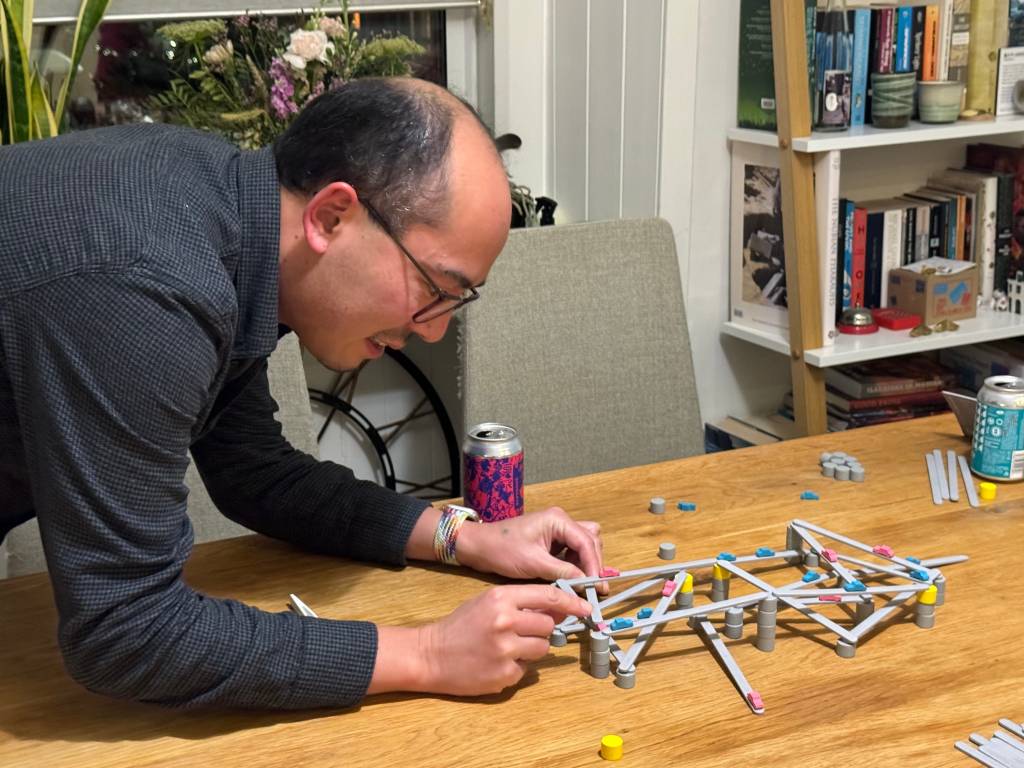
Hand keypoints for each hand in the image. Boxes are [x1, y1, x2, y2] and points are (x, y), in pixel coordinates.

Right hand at [416, 585, 590, 695]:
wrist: (430, 654)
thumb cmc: (460, 625)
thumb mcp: (488, 602)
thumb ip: (521, 602)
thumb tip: (558, 607)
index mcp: (501, 598)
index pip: (548, 596)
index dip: (571, 602)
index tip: (586, 608)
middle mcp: (505, 622)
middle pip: (549, 625)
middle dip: (542, 629)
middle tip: (524, 631)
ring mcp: (506, 650)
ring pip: (542, 648)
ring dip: (532, 648)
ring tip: (507, 647)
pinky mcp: (504, 674)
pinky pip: (527, 670)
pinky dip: (516, 666)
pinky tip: (495, 662)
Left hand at [456, 507, 603, 585]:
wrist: (480, 546)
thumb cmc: (503, 550)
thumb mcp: (534, 564)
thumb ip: (563, 572)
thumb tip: (585, 584)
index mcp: (558, 520)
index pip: (586, 542)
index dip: (594, 566)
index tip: (597, 586)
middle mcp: (561, 521)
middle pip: (591, 540)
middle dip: (593, 563)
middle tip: (594, 587)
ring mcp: (557, 529)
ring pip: (584, 545)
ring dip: (586, 563)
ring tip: (583, 584)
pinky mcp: (552, 539)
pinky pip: (572, 550)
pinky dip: (576, 564)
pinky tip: (572, 579)